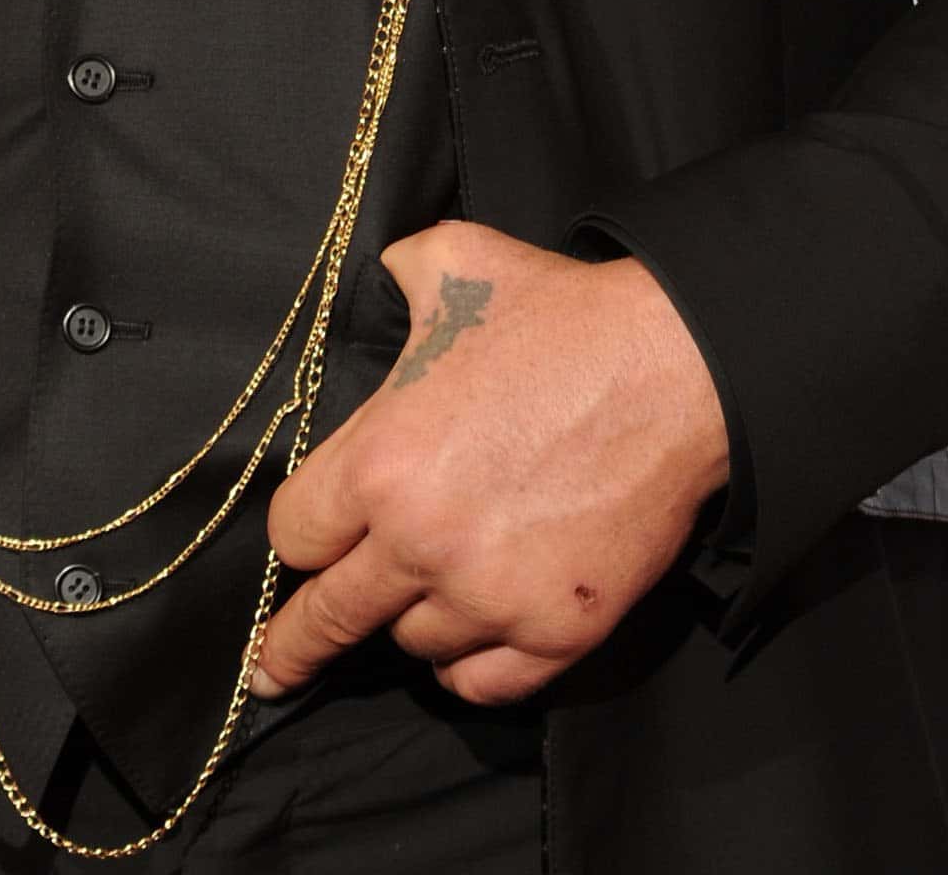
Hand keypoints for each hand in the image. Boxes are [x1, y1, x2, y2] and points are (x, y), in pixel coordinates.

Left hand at [254, 219, 729, 707]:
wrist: (674, 370)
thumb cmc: (561, 317)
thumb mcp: (453, 262)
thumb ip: (396, 273)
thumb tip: (381, 273)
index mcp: (382, 461)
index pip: (295, 534)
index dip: (298, 536)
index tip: (303, 546)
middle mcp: (422, 542)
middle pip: (332, 617)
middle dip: (297, 643)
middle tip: (273, 671)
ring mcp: (491, 596)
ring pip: (413, 647)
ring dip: (410, 623)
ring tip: (422, 596)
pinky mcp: (556, 633)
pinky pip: (483, 685)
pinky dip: (468, 668)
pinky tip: (464, 644)